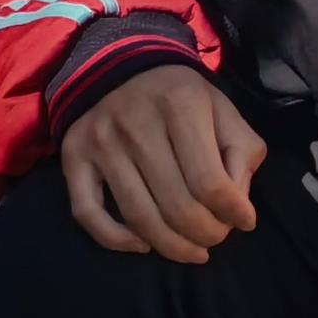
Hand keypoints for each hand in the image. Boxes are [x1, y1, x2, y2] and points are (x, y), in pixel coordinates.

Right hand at [57, 61, 260, 260]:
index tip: (244, 222)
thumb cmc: (182, 99)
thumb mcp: (224, 112)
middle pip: (176, 206)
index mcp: (180, 105)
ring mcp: (100, 142)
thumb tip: (239, 208)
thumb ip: (242, 154)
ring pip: (138, 217)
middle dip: (206, 235)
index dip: (232, 213)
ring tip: (192, 250)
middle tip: (216, 238)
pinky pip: (89, 215)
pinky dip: (117, 241)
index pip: (209, 182)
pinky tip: (144, 245)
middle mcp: (135, 123)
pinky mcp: (73, 158)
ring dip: (171, 247)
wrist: (121, 67)